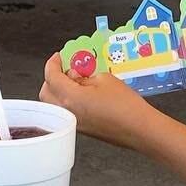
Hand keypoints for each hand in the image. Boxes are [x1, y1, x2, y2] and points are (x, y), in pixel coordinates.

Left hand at [40, 53, 157, 148]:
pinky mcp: (81, 128)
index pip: (51, 77)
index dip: (52, 63)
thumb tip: (76, 76)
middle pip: (46, 92)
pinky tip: (82, 92)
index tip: (58, 57)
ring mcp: (73, 122)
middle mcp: (68, 112)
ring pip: (54, 103)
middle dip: (52, 78)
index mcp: (70, 97)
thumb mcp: (104, 79)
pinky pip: (66, 111)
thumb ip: (84, 76)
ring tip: (75, 79)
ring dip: (59, 90)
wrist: (139, 128)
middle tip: (65, 67)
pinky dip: (67, 100)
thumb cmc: (126, 105)